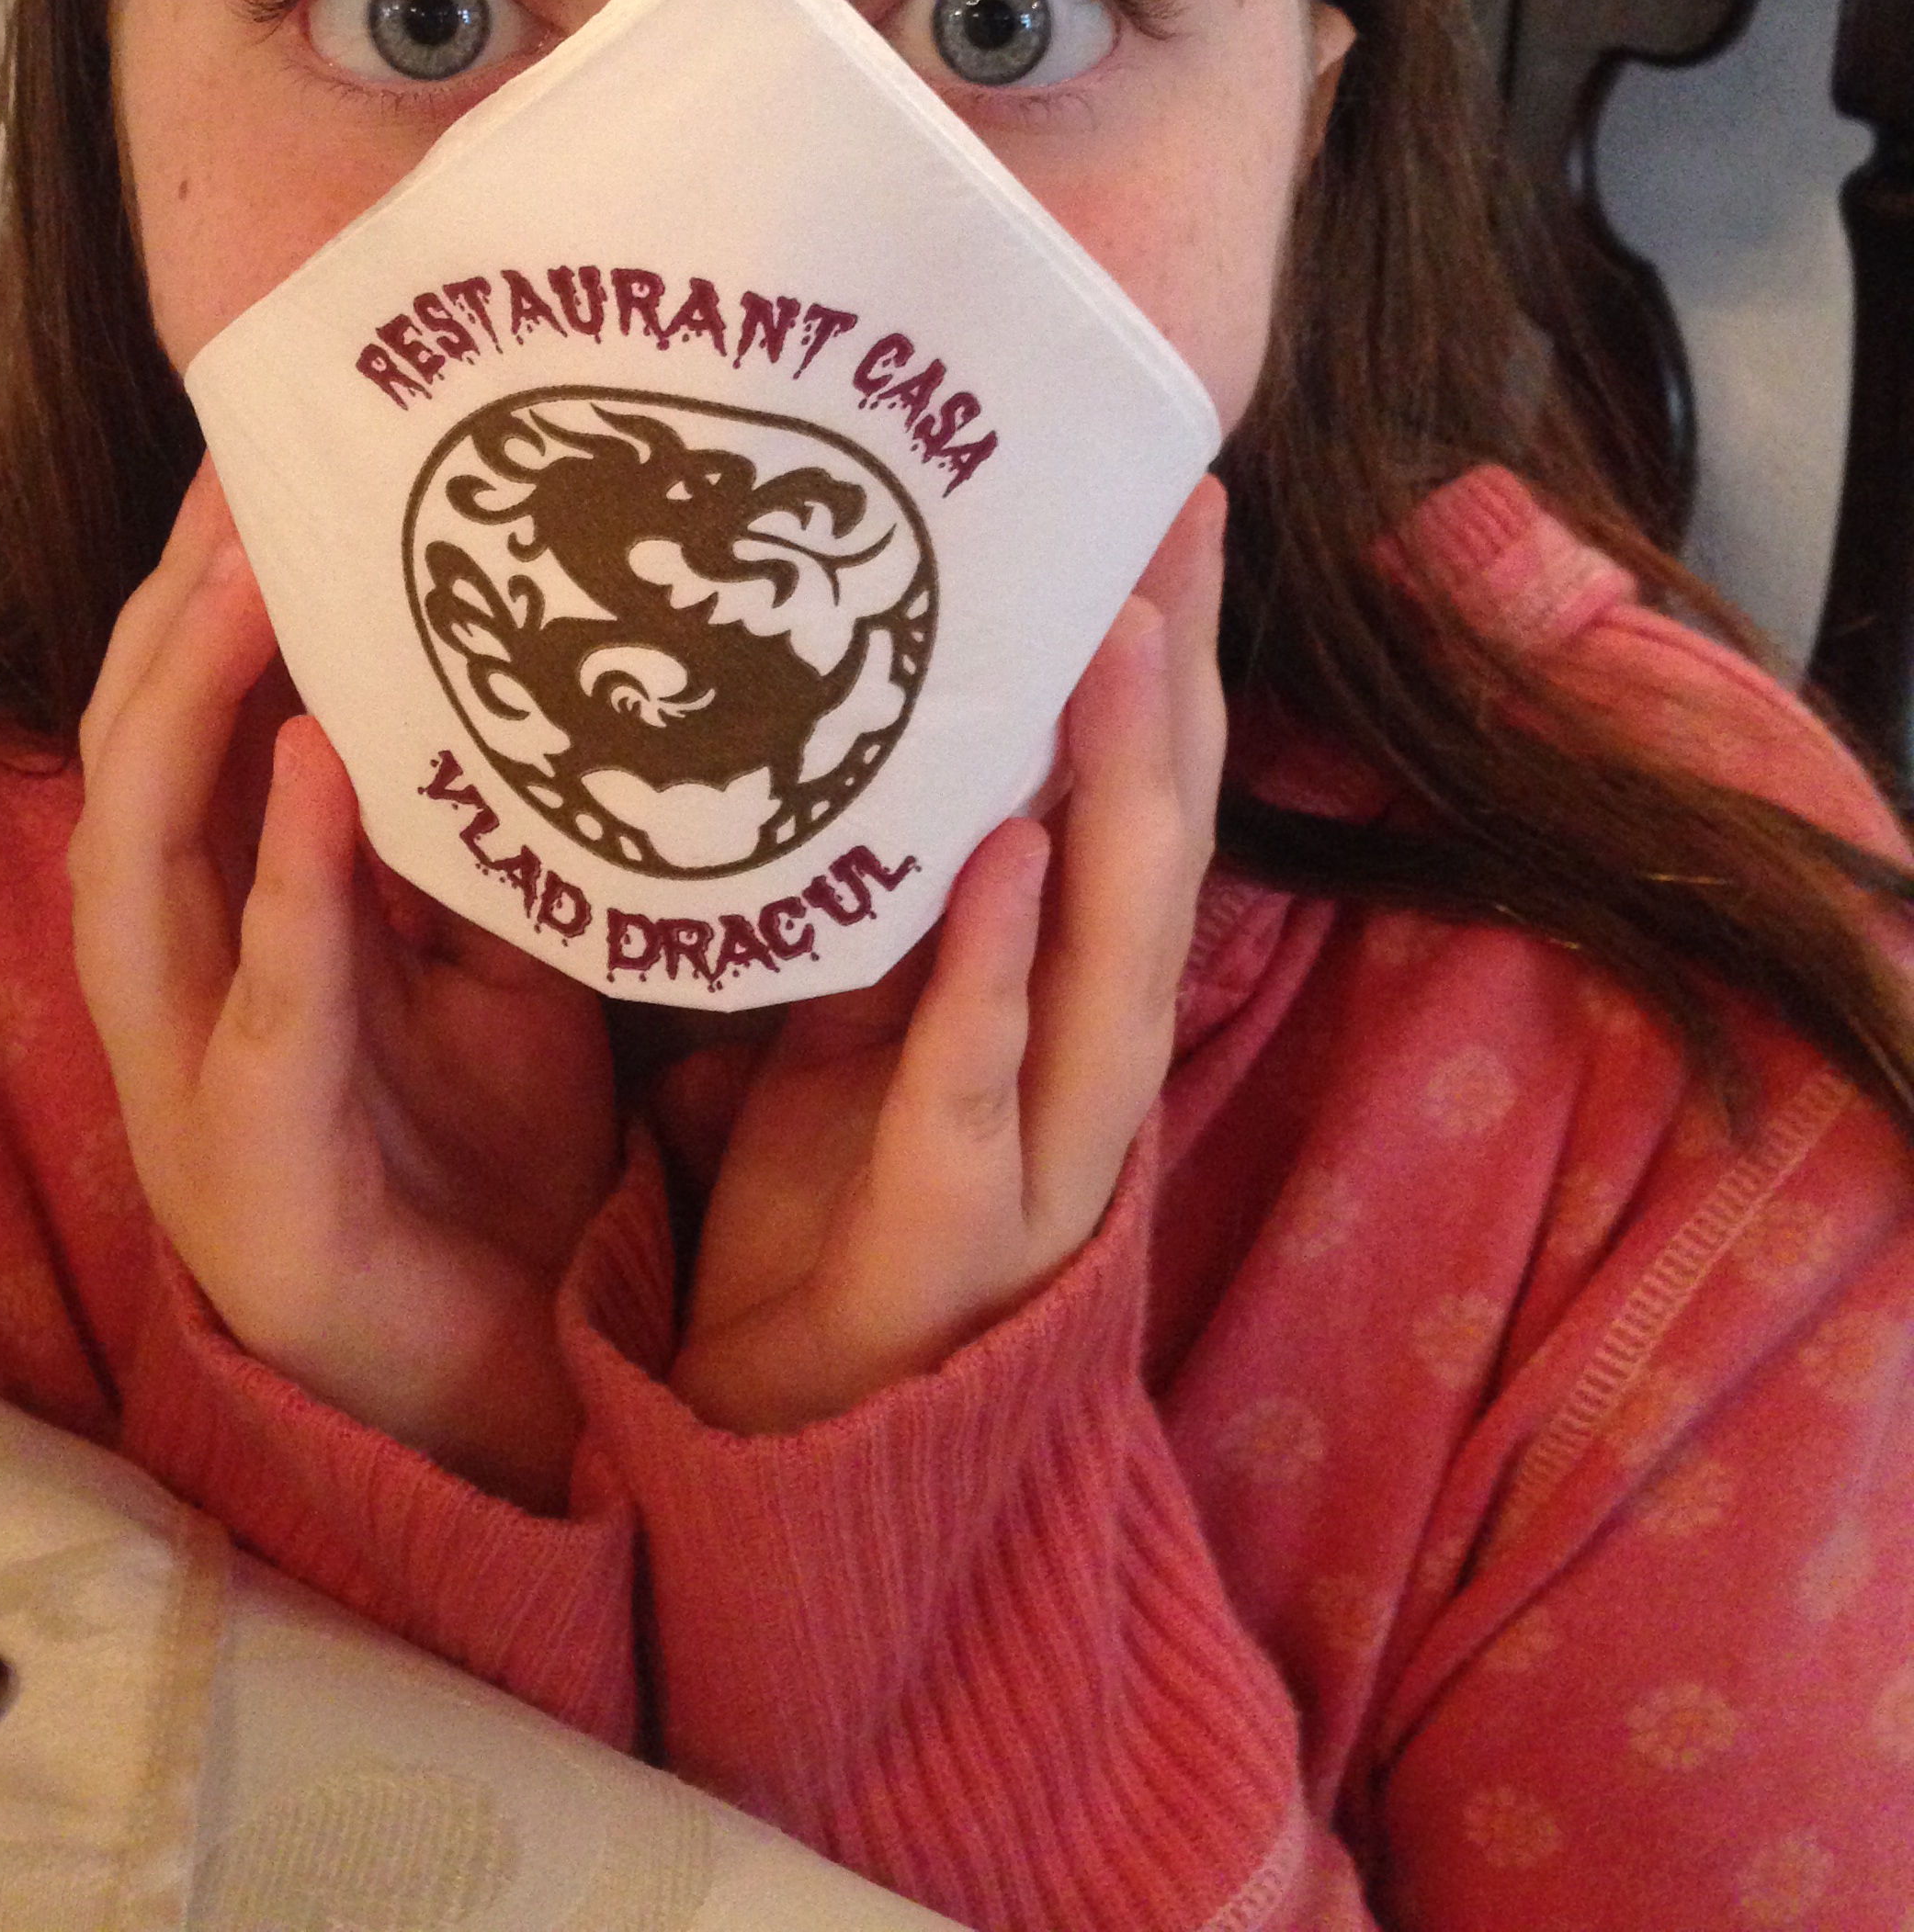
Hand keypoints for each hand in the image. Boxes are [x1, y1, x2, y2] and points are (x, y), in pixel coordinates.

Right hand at [69, 464, 617, 1508]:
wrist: (513, 1377)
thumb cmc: (487, 1158)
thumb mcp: (494, 958)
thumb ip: (466, 831)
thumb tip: (514, 660)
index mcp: (227, 926)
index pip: (183, 728)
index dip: (203, 594)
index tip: (264, 459)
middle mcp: (180, 986)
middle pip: (130, 762)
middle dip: (173, 614)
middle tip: (242, 475)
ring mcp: (195, 1082)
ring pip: (140, 862)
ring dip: (189, 709)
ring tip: (243, 576)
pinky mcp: (254, 1175)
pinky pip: (262, 1006)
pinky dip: (284, 882)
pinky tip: (313, 766)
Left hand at [667, 477, 1226, 1435]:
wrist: (774, 1437)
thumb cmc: (820, 1204)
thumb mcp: (846, 1013)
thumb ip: (887, 893)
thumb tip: (865, 719)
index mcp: (1064, 1003)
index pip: (1141, 811)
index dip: (1166, 666)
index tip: (1166, 511)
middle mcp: (1085, 1066)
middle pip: (1161, 853)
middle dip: (1174, 686)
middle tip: (1171, 521)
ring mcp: (1041, 1157)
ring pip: (1114, 957)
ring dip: (1119, 793)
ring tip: (1114, 640)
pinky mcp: (951, 1235)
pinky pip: (980, 1085)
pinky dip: (995, 970)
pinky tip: (1006, 856)